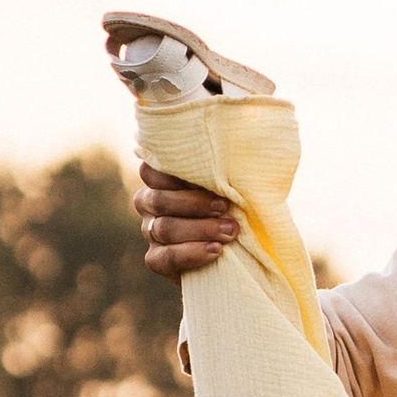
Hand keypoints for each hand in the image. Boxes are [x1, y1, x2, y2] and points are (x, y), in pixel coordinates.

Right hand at [133, 160, 242, 275]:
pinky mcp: (157, 259)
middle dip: (193, 203)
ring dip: (199, 229)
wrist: (245, 252)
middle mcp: (151, 204)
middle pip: (158, 200)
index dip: (171, 173)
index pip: (151, 170)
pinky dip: (190, 253)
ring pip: (163, 228)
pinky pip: (163, 258)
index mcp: (162, 181)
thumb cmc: (237, 205)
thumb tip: (241, 137)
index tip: (208, 175)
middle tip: (225, 206)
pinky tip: (215, 250)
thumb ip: (225, 168)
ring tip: (230, 231)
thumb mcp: (233, 183)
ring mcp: (151, 232)